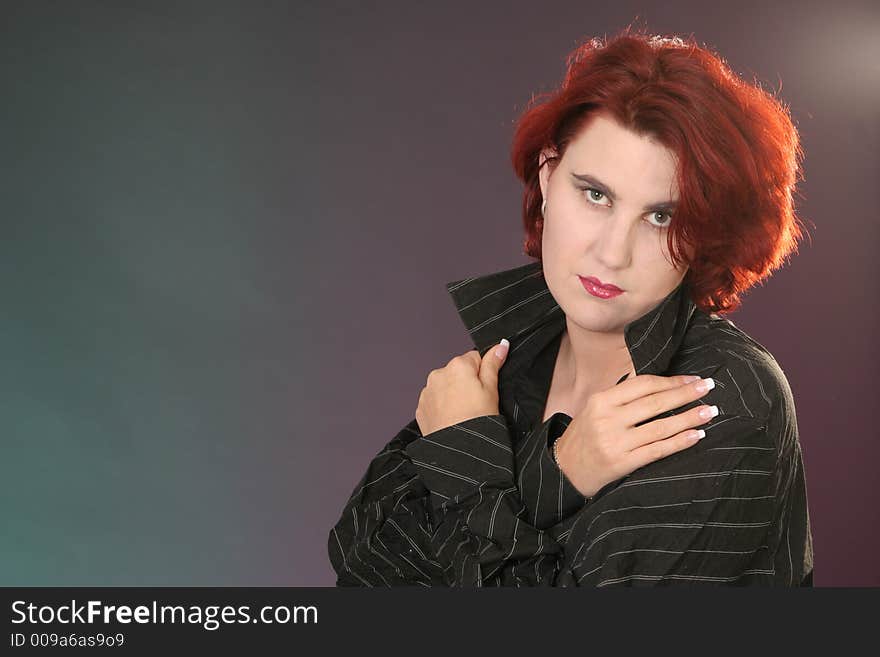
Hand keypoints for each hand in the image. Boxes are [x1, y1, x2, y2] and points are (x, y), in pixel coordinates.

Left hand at [415, 339, 509, 435]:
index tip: (486, 389)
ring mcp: (427, 392)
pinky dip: (443, 407)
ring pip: (445, 387)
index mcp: (458, 366)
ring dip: (454, 395)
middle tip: (477, 404)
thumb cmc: (477, 422)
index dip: (484, 374)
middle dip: (467, 384)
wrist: (458, 451)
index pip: (475, 358)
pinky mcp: (421, 408)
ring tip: (464, 414)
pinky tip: (453, 419)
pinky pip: (435, 401)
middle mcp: (438, 374)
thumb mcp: (492, 390)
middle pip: (458, 372)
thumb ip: (493, 364)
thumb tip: (501, 345)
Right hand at [554, 374, 717, 496]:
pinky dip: (679, 442)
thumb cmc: (585, 436)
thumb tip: (660, 383)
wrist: (564, 469)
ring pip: (660, 427)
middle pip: (655, 403)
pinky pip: (657, 451)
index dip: (670, 381)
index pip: (643, 385)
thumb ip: (622, 396)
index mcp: (601, 400)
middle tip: (709, 388)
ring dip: (689, 418)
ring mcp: (616, 442)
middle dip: (686, 394)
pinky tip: (696, 435)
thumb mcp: (594, 409)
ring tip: (709, 412)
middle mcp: (608, 419)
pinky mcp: (622, 463)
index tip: (692, 379)